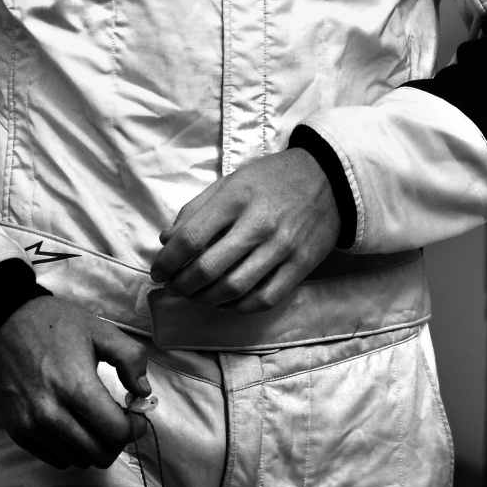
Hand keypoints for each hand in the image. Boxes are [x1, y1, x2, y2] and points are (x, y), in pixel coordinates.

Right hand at [0, 297, 150, 469]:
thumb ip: (130, 358)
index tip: (134, 414)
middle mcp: (51, 414)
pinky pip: (56, 459)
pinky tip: (72, 422)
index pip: (117, 433)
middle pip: (100, 455)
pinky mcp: (18, 432)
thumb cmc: (53, 323)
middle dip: (117, 440)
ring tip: (92, 417)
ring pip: (79, 461)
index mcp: (76, 387)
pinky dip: (71, 448)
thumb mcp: (99, 329)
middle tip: (116, 418)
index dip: (135, 427)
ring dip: (93, 445)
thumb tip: (143, 392)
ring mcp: (32, 426)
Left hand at [151, 149, 340, 314]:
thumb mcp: (231, 181)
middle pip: (208, 269)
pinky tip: (227, 302)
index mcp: (236, 198)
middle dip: (182, 285)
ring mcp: (281, 248)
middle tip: (173, 288)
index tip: (158, 272)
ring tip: (195, 296)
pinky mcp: (300, 266)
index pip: (190, 238)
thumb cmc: (272, 179)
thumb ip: (197, 209)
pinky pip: (264, 299)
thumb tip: (165, 239)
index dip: (167, 261)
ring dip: (206, 300)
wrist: (329, 178)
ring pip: (234, 289)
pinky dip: (239, 307)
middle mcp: (258, 224)